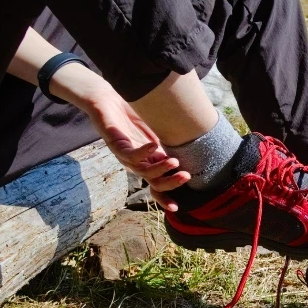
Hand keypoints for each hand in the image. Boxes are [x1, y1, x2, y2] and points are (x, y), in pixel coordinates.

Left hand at [82, 85, 189, 211]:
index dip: (165, 198)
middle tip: (186, 177)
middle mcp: (139, 163)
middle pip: (154, 183)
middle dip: (171, 183)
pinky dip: (143, 152)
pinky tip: (154, 145)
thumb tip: (199, 147)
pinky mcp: (116, 145)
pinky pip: (130, 154)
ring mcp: (127, 156)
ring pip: (144, 171)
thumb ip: (173, 142)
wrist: (108, 99)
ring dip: (161, 169)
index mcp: (150, 162)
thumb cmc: (136, 114)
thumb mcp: (160, 131)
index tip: (177, 208)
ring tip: (175, 162)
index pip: (158, 186)